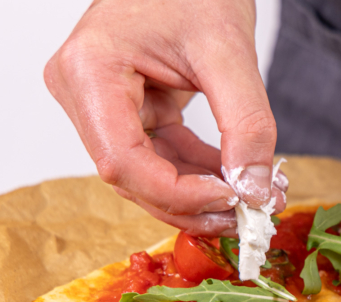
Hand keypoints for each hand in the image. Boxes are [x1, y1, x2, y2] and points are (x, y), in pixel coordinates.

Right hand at [44, 0, 285, 236]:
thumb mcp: (228, 49)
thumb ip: (246, 123)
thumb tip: (255, 189)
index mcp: (89, 71)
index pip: (122, 161)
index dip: (178, 194)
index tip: (231, 200)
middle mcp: (84, 93)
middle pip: (134, 178)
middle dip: (195, 204)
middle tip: (250, 214)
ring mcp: (105, 106)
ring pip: (150, 177)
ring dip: (203, 196)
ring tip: (256, 198)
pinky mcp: (132, 112)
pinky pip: (165, 159)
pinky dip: (203, 175)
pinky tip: (240, 179)